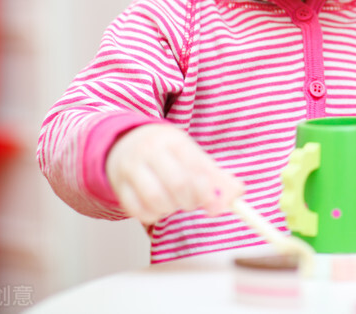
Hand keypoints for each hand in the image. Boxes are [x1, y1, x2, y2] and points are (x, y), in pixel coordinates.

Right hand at [106, 123, 243, 223]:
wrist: (124, 141)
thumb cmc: (166, 152)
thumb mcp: (190, 154)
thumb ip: (215, 175)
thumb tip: (237, 195)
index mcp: (173, 140)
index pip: (196, 167)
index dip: (210, 191)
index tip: (217, 205)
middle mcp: (150, 151)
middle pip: (178, 183)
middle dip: (192, 201)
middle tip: (193, 204)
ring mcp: (131, 168)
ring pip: (156, 198)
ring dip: (172, 209)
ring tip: (175, 203)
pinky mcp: (118, 186)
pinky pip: (136, 210)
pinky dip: (152, 215)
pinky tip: (158, 209)